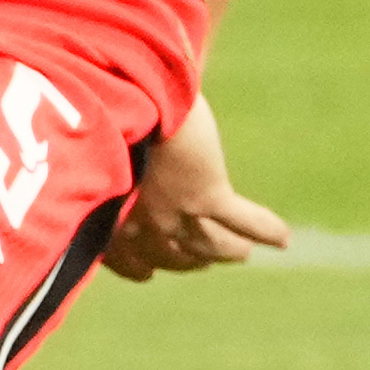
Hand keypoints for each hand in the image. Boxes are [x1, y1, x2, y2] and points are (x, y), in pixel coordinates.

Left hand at [98, 98, 289, 281]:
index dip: (139, 267)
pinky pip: (242, 221)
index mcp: (103, 214)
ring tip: (242, 252)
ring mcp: (176, 211)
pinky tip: (283, 239)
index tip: (146, 273)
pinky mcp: (208, 194)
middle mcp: (140, 222)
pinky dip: (265, 230)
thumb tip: (86, 138)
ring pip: (210, 245)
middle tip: (203, 260)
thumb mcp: (92, 144)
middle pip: (171, 256)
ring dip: (229, 250)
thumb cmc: (97, 107)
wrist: (122, 95)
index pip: (123, 258)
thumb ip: (97, 157)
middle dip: (187, 261)